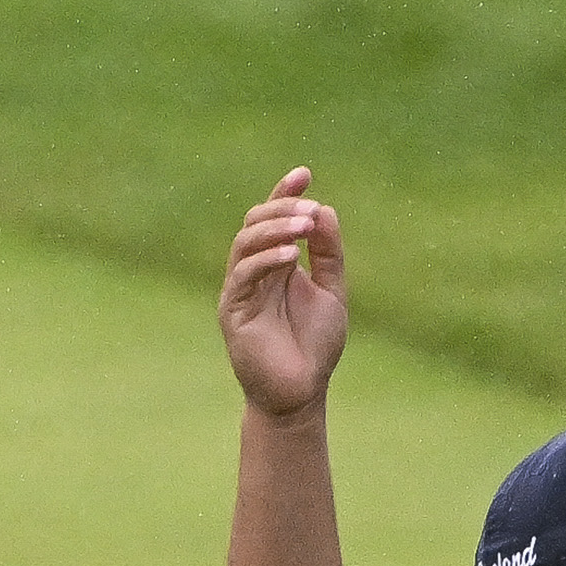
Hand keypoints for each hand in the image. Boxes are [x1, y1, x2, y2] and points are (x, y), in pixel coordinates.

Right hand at [219, 169, 349, 420]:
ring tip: (304, 226)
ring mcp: (240, 290)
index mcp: (276, 263)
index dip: (284, 193)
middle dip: (282, 209)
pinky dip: (266, 260)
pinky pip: (244, 276)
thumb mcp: (332, 292)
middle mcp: (254, 271)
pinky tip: (291, 257)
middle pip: (255, 222)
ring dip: (275, 230)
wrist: (301, 392)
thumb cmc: (314, 346)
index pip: (273, 217)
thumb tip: (325, 210)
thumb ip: (329, 254)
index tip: (305, 173)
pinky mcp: (233, 311)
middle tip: (310, 209)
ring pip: (245, 243)